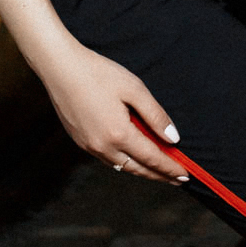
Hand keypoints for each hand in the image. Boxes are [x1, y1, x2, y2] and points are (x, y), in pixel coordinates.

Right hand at [42, 40, 188, 184]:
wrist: (60, 67)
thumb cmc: (99, 74)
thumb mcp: (134, 89)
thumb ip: (155, 115)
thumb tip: (173, 138)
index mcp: (119, 134)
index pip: (152, 158)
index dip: (170, 167)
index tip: (185, 175)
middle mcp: (102, 147)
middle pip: (137, 168)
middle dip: (158, 175)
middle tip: (176, 179)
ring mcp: (89, 146)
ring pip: (121, 166)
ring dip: (141, 170)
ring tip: (158, 170)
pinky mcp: (80, 141)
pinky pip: (107, 159)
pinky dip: (124, 161)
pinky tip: (132, 156)